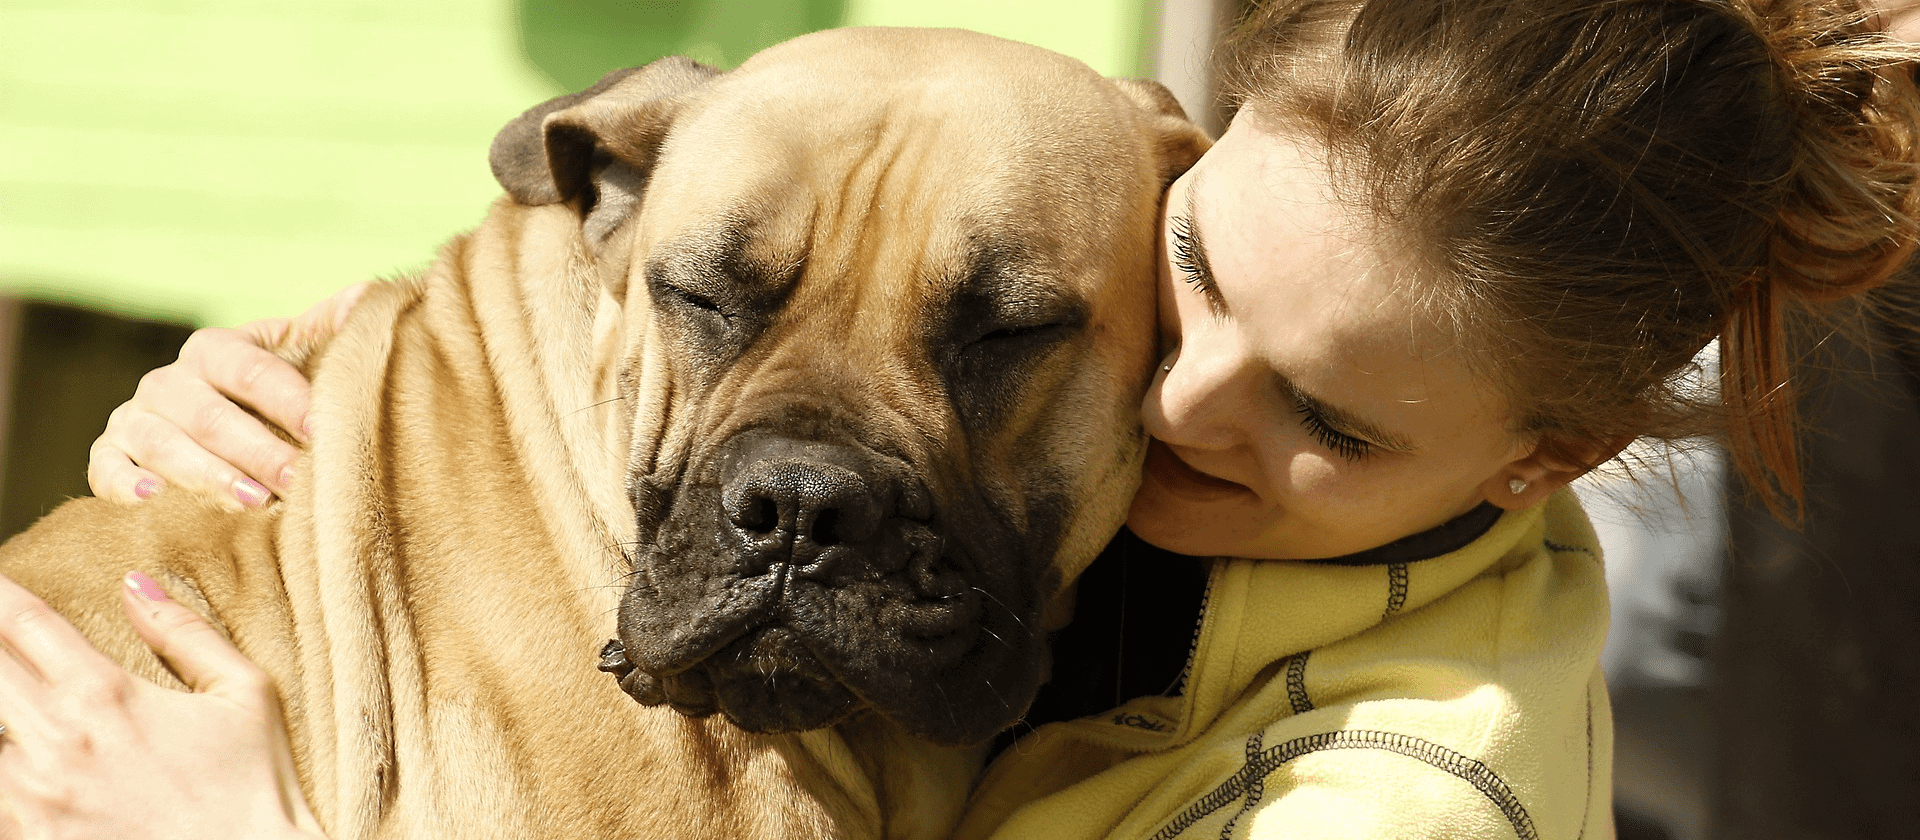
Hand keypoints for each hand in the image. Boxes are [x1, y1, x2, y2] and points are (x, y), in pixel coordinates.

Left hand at [0, 571, 323, 839]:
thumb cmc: (255, 790)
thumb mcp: (246, 694)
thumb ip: (186, 633)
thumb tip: (136, 585)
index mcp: (105, 694)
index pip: (24, 621)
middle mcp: (55, 741)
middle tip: (2, 646)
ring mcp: (32, 798)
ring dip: (0, 717)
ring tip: (12, 707)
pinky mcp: (30, 839)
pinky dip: (4, 779)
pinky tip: (20, 768)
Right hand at [87, 283, 368, 508]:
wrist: (204, 427)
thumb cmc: (264, 394)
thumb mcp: (294, 354)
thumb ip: (329, 329)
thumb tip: (367, 297)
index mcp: (214, 350)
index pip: (251, 370)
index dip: (288, 399)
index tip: (323, 431)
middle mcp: (168, 381)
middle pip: (210, 417)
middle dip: (258, 451)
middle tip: (297, 480)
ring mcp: (132, 419)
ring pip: (163, 445)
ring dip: (208, 475)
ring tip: (253, 501)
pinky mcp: (106, 457)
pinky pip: (105, 470)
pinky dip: (124, 483)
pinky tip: (153, 497)